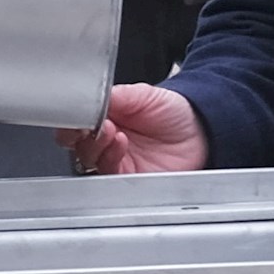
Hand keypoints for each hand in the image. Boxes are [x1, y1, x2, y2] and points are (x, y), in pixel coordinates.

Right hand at [65, 82, 207, 176]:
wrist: (202, 129)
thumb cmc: (174, 111)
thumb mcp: (142, 94)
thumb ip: (113, 95)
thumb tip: (88, 96)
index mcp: (104, 118)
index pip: (75, 123)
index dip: (70, 120)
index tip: (75, 114)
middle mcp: (105, 142)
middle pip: (76, 144)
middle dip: (79, 133)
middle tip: (93, 122)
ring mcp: (116, 161)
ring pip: (88, 160)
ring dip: (95, 145)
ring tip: (112, 131)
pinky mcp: (128, 179)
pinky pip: (108, 174)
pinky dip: (109, 159)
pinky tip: (119, 144)